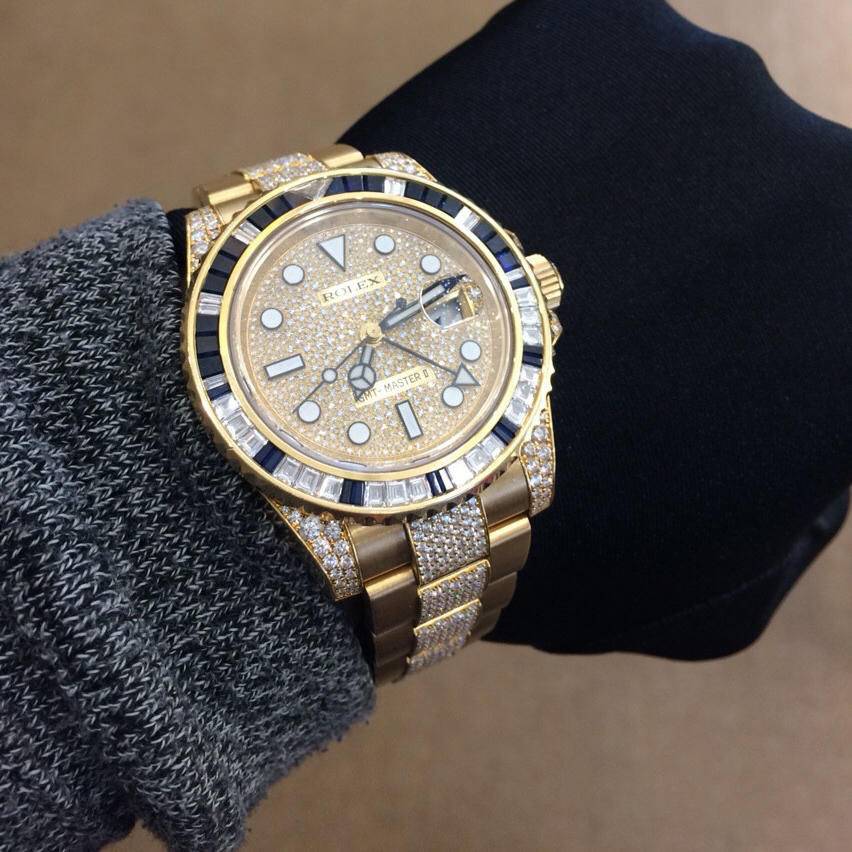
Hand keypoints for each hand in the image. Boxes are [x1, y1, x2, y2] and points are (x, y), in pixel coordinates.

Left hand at [343, 0, 851, 659]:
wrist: (391, 455)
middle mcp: (808, 163)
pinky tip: (491, 207)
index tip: (663, 363)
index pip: (806, 307)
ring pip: (663, 139)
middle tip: (589, 317)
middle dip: (677, 263)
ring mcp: (698, 79)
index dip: (729, 341)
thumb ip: (787, 520)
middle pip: (741, 212)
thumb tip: (803, 466)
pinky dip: (541, 132)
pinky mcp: (582, 24)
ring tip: (518, 271)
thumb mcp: (710, 590)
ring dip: (610, 195)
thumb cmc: (567, 544)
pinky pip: (576, 73)